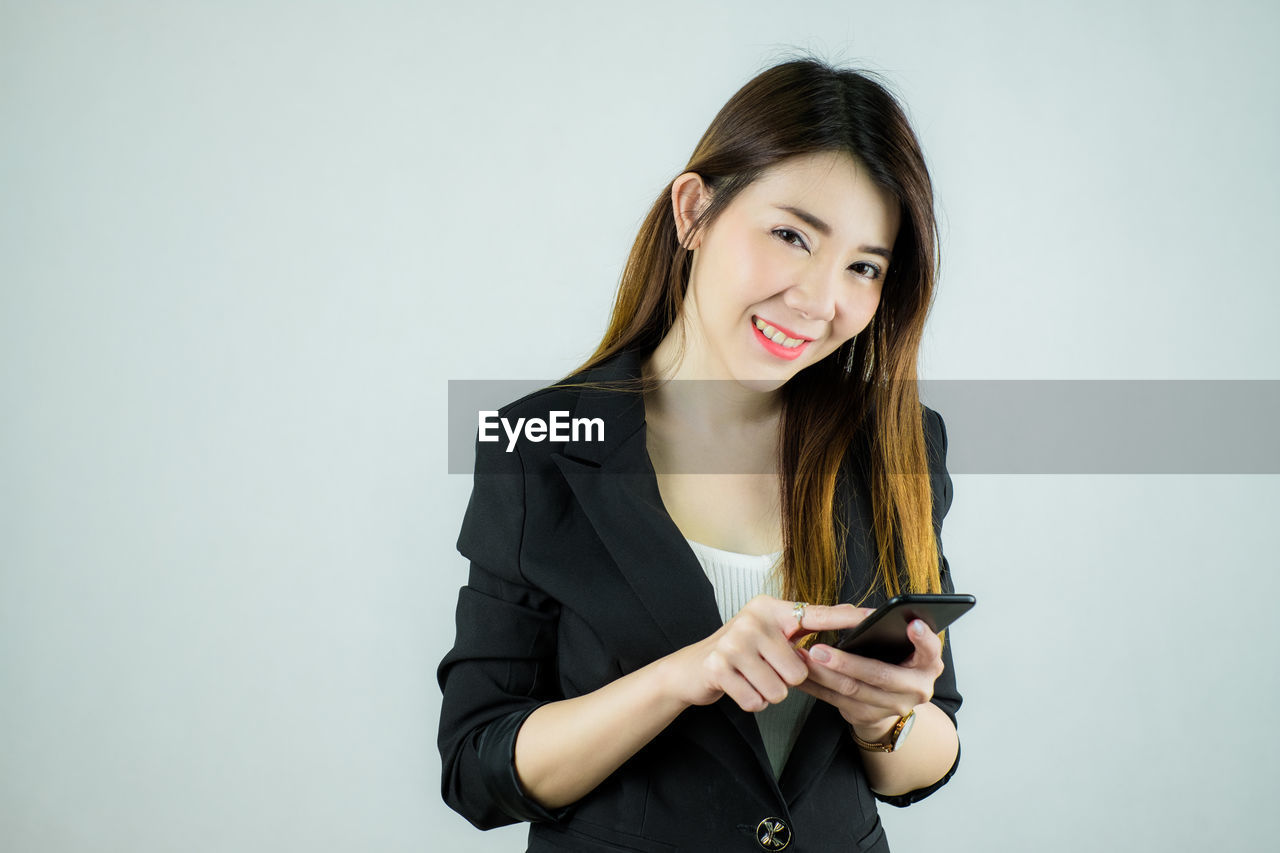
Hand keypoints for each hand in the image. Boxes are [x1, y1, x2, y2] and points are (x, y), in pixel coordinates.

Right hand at [660, 597, 869, 712]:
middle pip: (799, 670)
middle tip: (765, 669)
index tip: (872, 615)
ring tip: (751, 678)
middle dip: (785, 680)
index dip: (844, 618)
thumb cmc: (739, 652)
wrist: (691, 668)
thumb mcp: (768, 632)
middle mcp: (752, 619)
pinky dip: (752, 702)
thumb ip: (802, 626)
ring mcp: (733, 643)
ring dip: (768, 693)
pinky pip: (757, 701)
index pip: (814, 614)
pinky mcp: (718, 668)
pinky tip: (739, 687)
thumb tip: (844, 613)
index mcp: (769, 608)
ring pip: (780, 690)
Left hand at [795, 615, 945, 741]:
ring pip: (853, 690)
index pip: (930, 650)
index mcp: (927, 665)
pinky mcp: (869, 717)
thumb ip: (894, 632)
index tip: (912, 624)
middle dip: (846, 663)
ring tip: (803, 658)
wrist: (890, 702)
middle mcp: (916, 689)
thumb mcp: (904, 647)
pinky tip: (801, 675)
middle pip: (879, 675)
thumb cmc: (894, 661)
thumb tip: (858, 613)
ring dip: (824, 674)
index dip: (923, 638)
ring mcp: (893, 706)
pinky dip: (816, 687)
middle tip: (818, 649)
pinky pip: (837, 701)